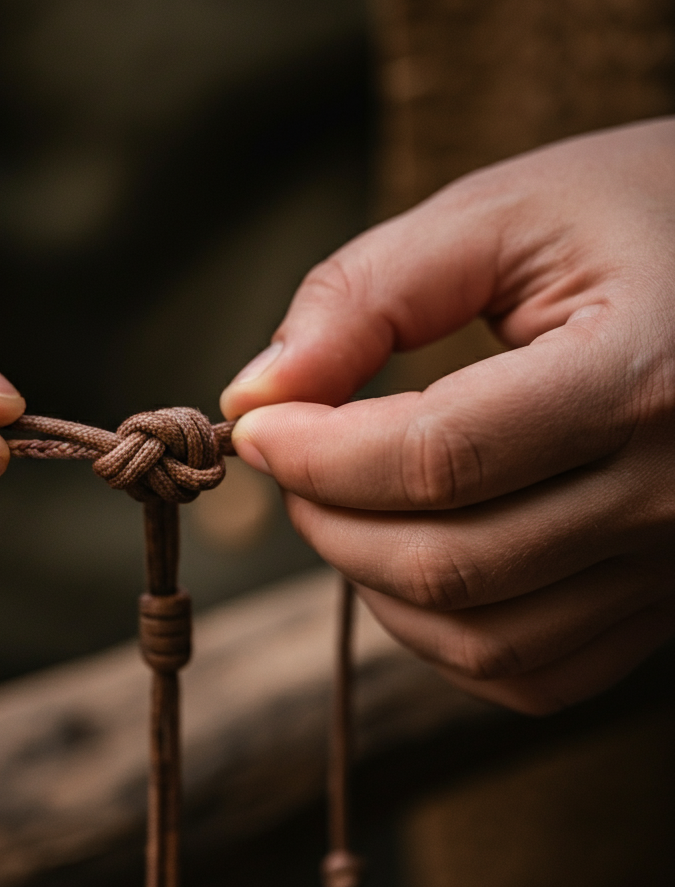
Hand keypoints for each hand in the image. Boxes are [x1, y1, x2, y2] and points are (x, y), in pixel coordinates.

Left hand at [221, 118, 674, 713]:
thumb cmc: (638, 219)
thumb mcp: (504, 214)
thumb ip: (365, 295)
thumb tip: (253, 395)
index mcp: (646, 378)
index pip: (437, 459)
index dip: (315, 453)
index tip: (254, 425)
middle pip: (448, 564)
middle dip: (327, 517)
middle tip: (288, 459)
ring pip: (481, 639)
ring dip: (371, 581)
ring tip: (341, 502)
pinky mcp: (666, 604)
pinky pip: (531, 672)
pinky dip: (439, 633)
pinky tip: (407, 559)